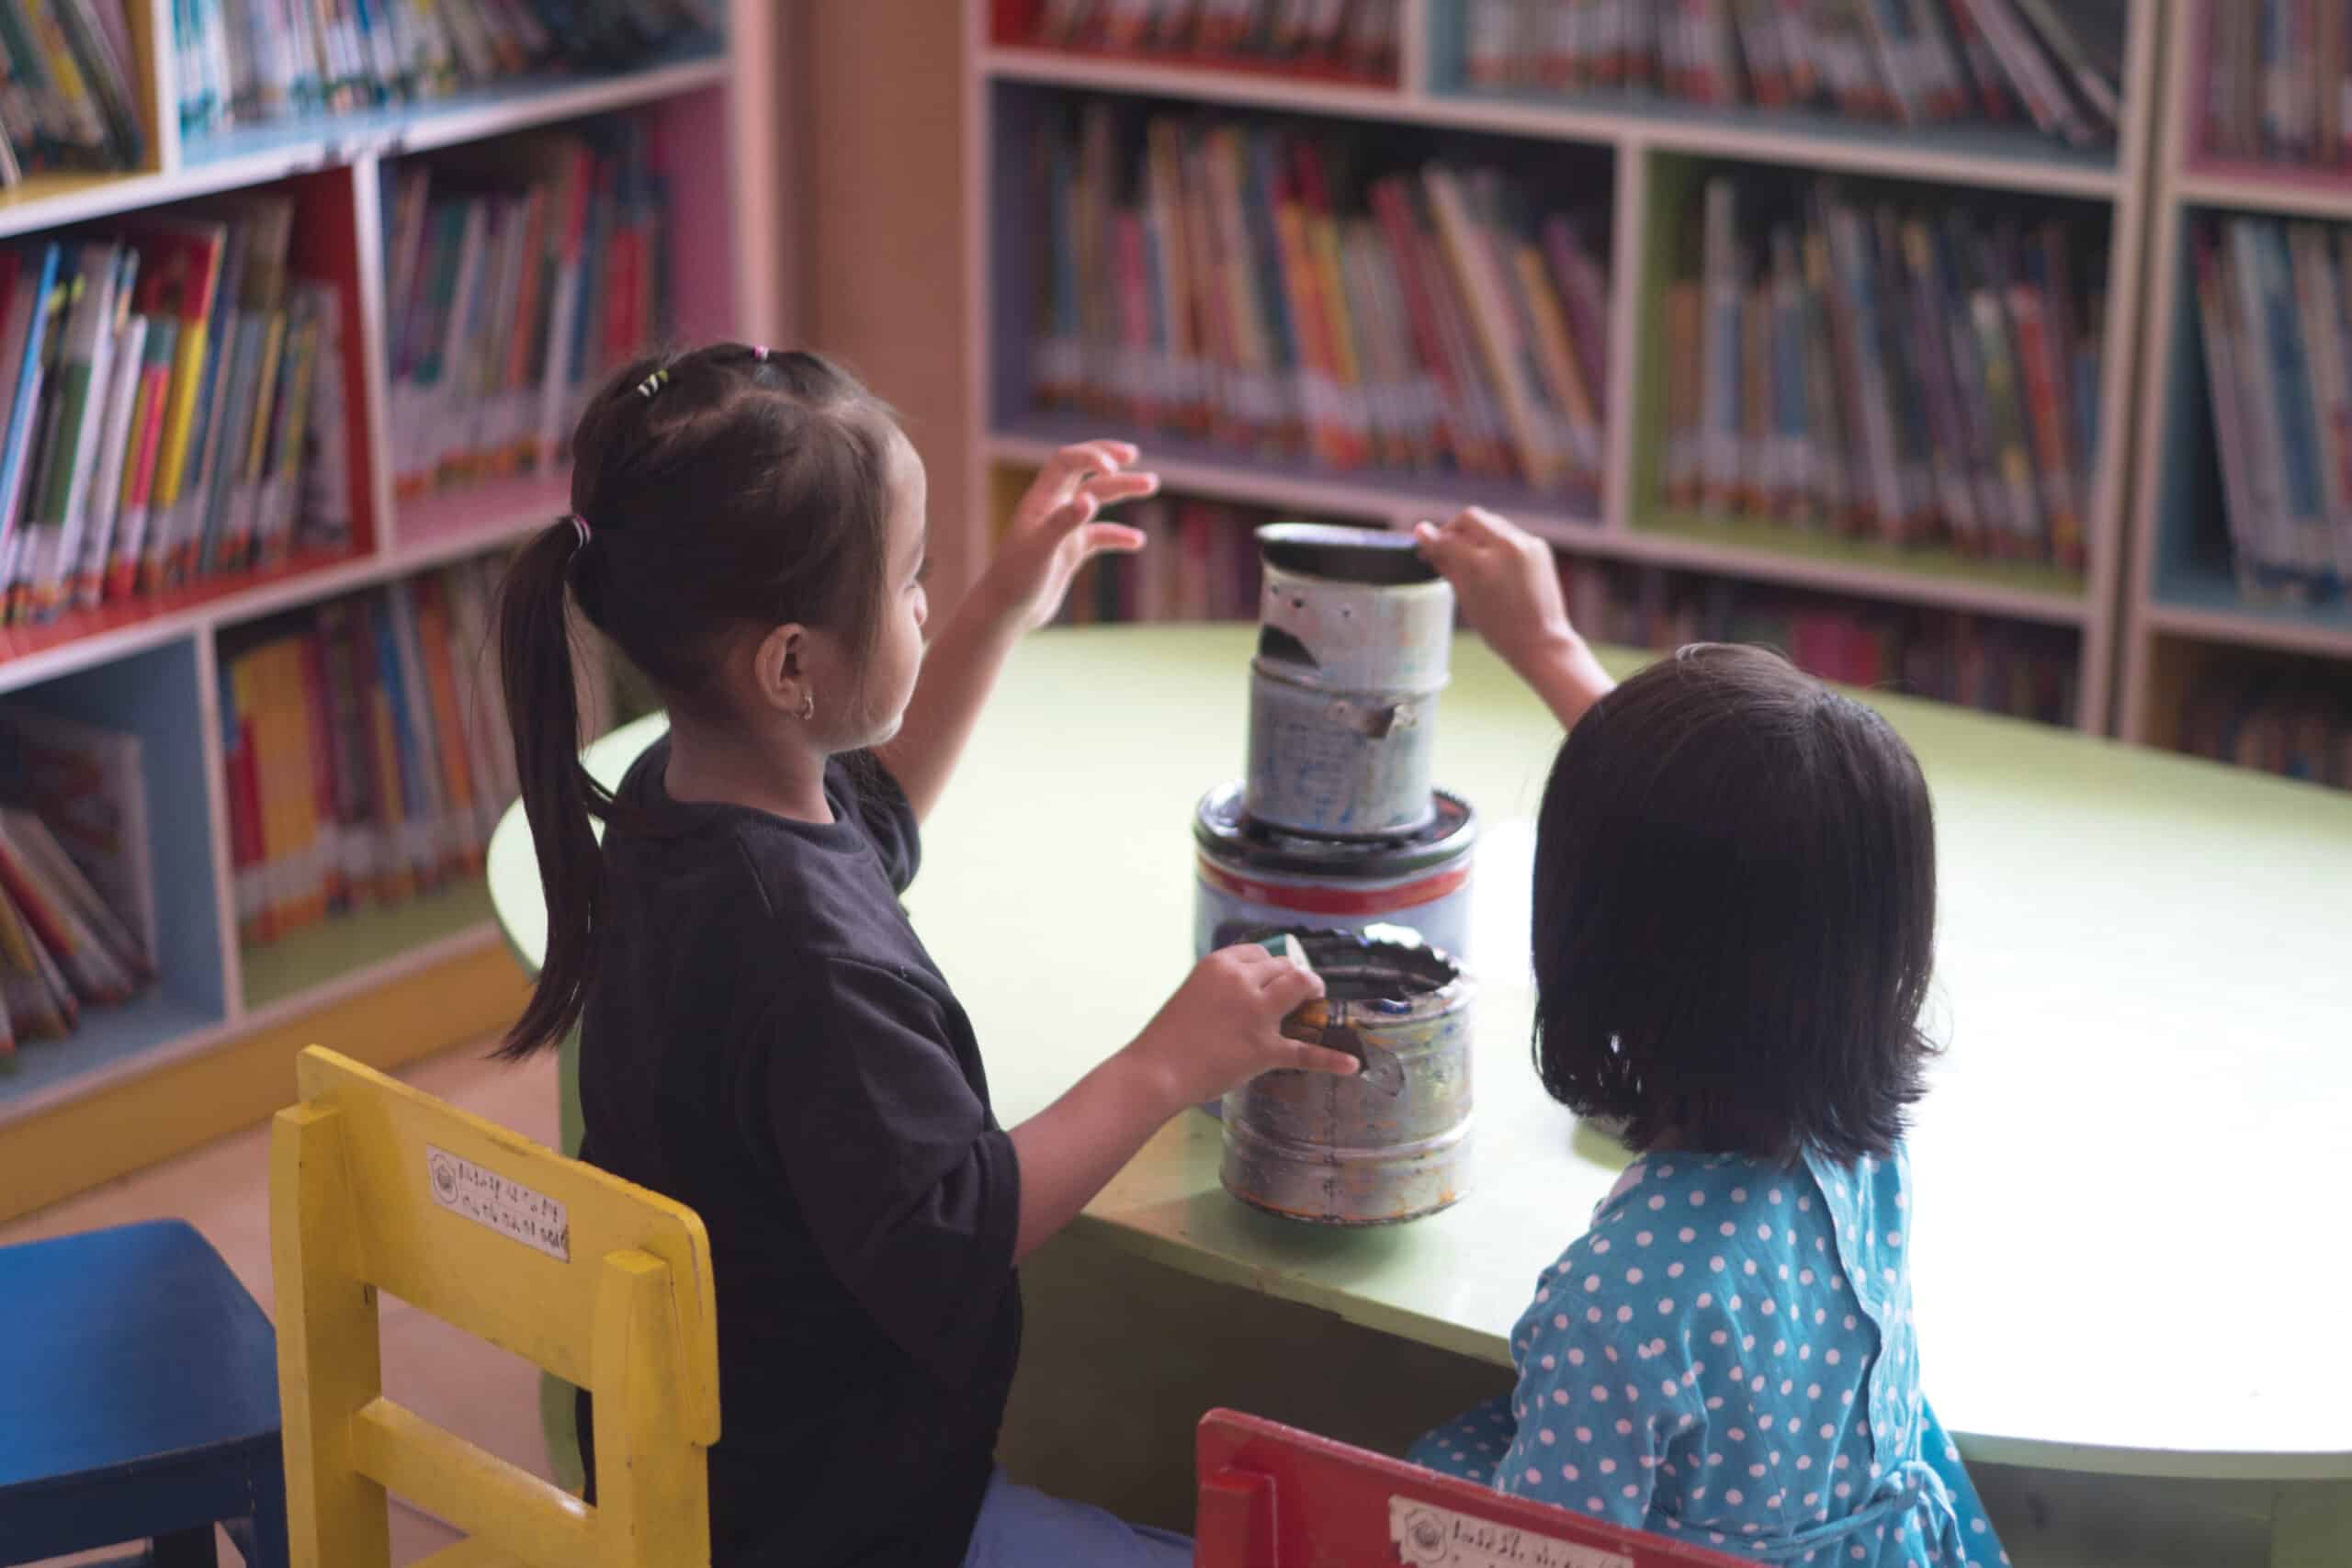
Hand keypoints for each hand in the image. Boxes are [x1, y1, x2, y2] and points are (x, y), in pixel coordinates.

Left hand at [981, 441, 1159, 631]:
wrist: (1006, 611)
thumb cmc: (1016, 579)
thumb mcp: (1041, 550)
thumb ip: (1064, 523)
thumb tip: (1089, 499)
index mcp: (1041, 500)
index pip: (1066, 462)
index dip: (1091, 456)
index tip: (1115, 467)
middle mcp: (1052, 509)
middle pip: (1084, 473)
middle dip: (1108, 459)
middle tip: (1134, 453)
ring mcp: (1062, 530)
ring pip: (1096, 500)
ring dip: (1122, 489)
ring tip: (1151, 483)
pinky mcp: (1069, 552)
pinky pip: (1099, 535)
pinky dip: (1118, 535)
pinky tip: (1137, 541)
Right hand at [1123, 946, 1357, 1111]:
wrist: (1156, 1070)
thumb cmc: (1168, 1038)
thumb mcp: (1192, 994)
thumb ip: (1221, 989)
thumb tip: (1248, 995)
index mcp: (1220, 965)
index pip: (1259, 953)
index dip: (1272, 965)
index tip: (1276, 976)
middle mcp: (1241, 982)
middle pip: (1283, 967)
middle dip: (1294, 977)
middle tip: (1301, 991)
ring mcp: (1256, 1015)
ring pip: (1299, 987)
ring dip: (1313, 991)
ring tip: (1319, 1001)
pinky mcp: (1264, 1049)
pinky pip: (1305, 1052)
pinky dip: (1331, 1059)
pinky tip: (1352, 1064)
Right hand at [1413, 507, 1579, 677]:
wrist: (1540, 640)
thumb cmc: (1499, 627)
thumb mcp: (1466, 597)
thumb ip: (1446, 564)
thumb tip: (1426, 544)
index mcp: (1481, 565)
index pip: (1446, 539)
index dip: (1429, 538)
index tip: (1420, 539)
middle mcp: (1505, 547)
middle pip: (1469, 518)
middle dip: (1453, 528)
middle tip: (1444, 544)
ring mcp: (1526, 544)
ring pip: (1491, 522)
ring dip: (1475, 533)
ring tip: (1469, 555)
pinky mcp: (1539, 546)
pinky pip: (1510, 534)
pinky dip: (1496, 542)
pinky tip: (1493, 562)